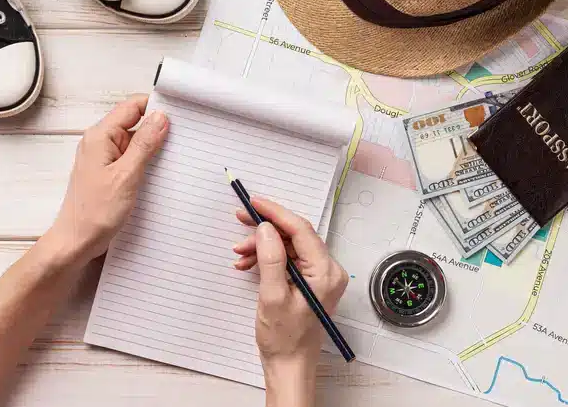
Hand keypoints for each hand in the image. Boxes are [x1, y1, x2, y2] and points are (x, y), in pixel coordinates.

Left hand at [47, 95, 168, 265]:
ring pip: (134, 141)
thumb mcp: (126, 176)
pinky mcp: (108, 172)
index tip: (178, 115)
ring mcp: (103, 157)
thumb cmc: (95, 213)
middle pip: (134, 122)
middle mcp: (100, 142)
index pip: (132, 106)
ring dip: (152, 148)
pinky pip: (130, 158)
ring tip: (172, 158)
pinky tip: (158, 172)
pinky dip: (145, 162)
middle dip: (157, 128)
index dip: (155, 107)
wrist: (76, 241)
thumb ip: (144, 145)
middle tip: (181, 139)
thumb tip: (160, 118)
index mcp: (100, 136)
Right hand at [233, 198, 347, 406]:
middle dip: (265, 229)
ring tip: (239, 253)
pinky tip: (248, 263)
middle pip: (294, 235)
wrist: (289, 364)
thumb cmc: (284, 339)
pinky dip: (266, 257)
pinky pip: (287, 258)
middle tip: (241, 220)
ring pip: (287, 245)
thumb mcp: (272, 297)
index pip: (301, 230)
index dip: (275, 213)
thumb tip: (265, 228)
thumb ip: (270, 259)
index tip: (254, 203)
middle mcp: (327, 270)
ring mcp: (318, 275)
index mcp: (325, 272)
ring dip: (262, 245)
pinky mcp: (308, 280)